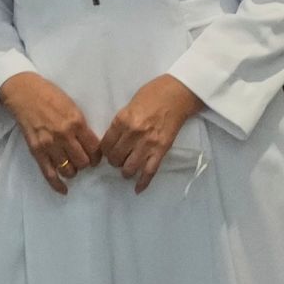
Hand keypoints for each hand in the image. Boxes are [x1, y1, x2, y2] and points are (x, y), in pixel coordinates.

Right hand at [0, 71, 99, 192]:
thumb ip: (81, 125)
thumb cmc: (50, 95)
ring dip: (73, 171)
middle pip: (83, 162)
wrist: (24, 93)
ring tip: (72, 166)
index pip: (95, 148)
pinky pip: (49, 173)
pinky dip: (57, 185)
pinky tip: (64, 190)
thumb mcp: (72, 106)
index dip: (97, 155)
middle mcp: (64, 135)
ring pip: (69, 170)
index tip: (95, 155)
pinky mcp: (36, 151)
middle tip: (83, 160)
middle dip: (86, 163)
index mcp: (76, 122)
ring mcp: (49, 144)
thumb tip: (90, 144)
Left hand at [100, 75, 203, 190]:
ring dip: (126, 171)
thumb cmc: (153, 94)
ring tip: (128, 169)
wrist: (178, 94)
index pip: (106, 145)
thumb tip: (115, 139)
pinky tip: (137, 189)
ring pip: (129, 168)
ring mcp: (147, 144)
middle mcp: (132, 134)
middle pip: (115, 158)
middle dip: (115, 161)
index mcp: (122, 120)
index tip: (109, 152)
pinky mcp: (161, 150)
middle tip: (119, 159)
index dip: (105, 151)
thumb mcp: (129, 105)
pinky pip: (149, 171)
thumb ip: (121, 122)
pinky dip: (142, 183)